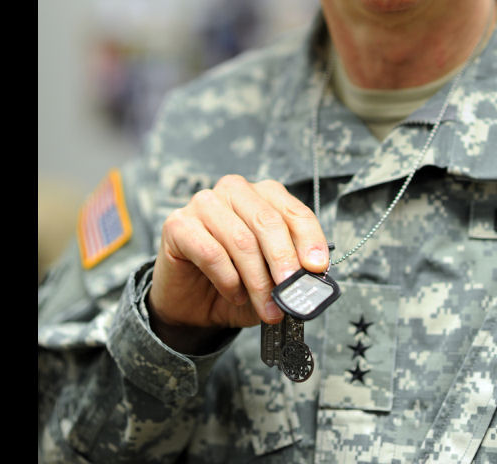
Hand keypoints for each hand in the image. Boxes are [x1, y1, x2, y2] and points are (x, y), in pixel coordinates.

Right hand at [147, 175, 328, 347]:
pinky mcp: (178, 224)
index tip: (317, 266)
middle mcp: (234, 191)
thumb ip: (291, 271)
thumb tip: (313, 276)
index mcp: (263, 194)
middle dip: (283, 260)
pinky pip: (210, 251)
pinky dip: (228, 279)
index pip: (294, 211)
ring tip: (265, 306)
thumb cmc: (234, 282)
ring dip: (257, 280)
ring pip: (241, 239)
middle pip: (267, 221)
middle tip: (291, 292)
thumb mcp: (272, 277)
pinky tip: (234, 293)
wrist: (192, 304)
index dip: (309, 238)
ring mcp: (204, 203)